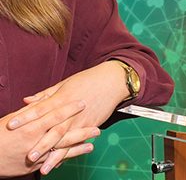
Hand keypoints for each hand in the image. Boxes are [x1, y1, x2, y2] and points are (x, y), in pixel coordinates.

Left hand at [8, 61, 128, 172]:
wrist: (112, 81)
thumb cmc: (88, 80)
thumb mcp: (64, 84)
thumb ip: (45, 95)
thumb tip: (26, 101)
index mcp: (61, 98)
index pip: (39, 109)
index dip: (25, 117)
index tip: (11, 125)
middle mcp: (70, 112)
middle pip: (53, 130)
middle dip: (41, 144)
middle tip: (29, 156)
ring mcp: (81, 120)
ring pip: (66, 140)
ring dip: (55, 154)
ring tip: (44, 167)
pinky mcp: (90, 125)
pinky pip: (77, 142)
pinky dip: (68, 153)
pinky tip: (59, 162)